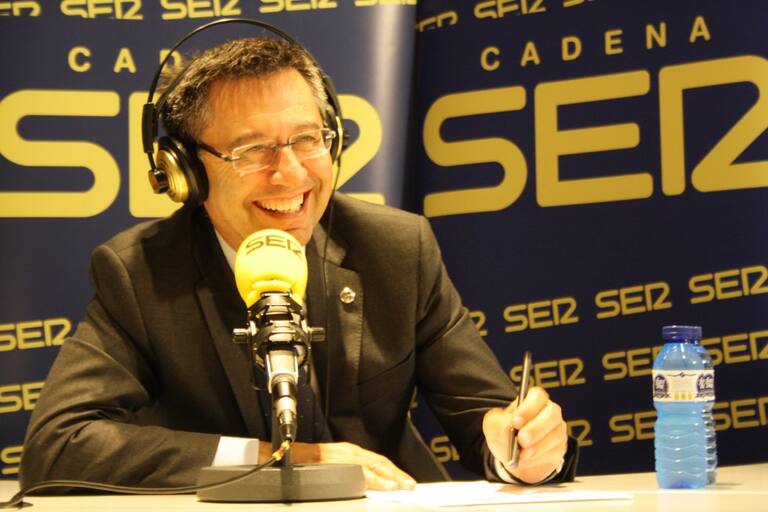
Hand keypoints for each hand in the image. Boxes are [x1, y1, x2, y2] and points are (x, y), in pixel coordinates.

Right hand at [289, 441, 416, 490]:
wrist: (285, 454)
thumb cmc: (304, 465)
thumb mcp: (330, 467)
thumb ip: (346, 473)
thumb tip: (363, 486)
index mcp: (348, 452)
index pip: (376, 461)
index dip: (392, 471)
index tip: (404, 481)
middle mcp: (347, 450)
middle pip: (379, 462)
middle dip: (396, 474)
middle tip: (410, 485)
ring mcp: (342, 455)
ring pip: (372, 465)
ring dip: (389, 476)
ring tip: (401, 486)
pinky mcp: (335, 461)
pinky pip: (359, 470)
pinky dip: (374, 478)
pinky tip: (384, 485)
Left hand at [482, 387, 567, 483]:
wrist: (512, 455)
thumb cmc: (504, 433)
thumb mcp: (494, 425)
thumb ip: (499, 423)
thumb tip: (509, 426)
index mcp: (533, 400)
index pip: (537, 396)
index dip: (528, 408)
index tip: (515, 422)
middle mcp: (549, 412)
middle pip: (551, 414)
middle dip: (536, 429)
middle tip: (522, 440)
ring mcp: (557, 430)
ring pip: (555, 435)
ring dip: (538, 447)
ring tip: (522, 455)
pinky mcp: (560, 448)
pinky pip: (554, 452)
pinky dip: (539, 458)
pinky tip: (527, 459)